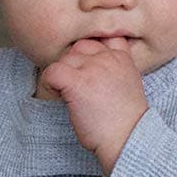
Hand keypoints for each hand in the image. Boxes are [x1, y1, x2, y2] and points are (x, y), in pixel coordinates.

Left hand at [39, 38, 148, 172]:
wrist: (128, 138)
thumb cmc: (125, 120)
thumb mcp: (127, 84)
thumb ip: (113, 69)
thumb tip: (87, 69)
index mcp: (122, 57)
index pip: (100, 38)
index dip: (89, 53)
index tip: (87, 71)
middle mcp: (107, 58)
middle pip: (78, 47)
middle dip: (73, 65)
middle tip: (75, 87)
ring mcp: (92, 68)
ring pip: (64, 58)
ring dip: (62, 75)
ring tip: (67, 95)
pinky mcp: (77, 82)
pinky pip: (51, 72)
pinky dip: (48, 83)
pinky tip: (58, 96)